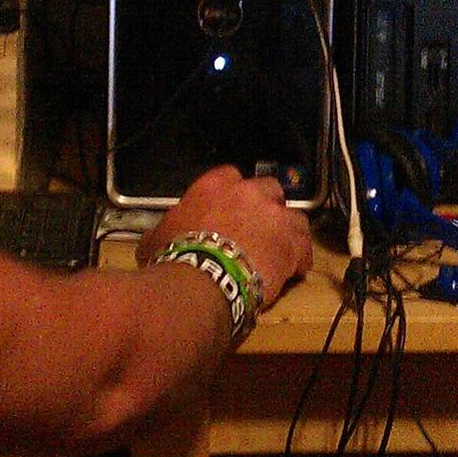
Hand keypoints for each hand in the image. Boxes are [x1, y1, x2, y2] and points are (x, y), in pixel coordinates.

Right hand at [147, 166, 314, 308]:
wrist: (200, 280)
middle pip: (268, 190)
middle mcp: (249, 193)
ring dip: (286, 231)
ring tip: (279, 250)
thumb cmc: (174, 257)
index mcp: (215, 186)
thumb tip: (154, 239)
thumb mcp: (157, 238)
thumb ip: (163, 230)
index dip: (232, 195)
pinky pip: (303, 247)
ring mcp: (274, 217)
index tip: (229, 210)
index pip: (229, 176)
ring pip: (293, 217)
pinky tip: (292, 271)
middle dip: (264, 207)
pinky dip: (299, 258)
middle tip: (256, 229)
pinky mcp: (291, 244)